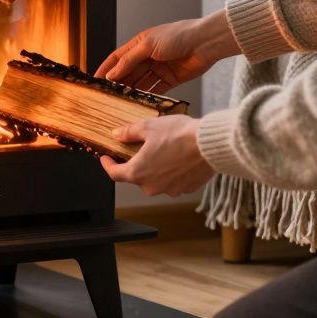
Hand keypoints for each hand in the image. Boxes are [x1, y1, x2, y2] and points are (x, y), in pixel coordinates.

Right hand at [94, 9, 240, 92]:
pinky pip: (156, 89)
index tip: (95, 81)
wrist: (205, 42)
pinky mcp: (171, 79)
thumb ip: (129, 61)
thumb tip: (112, 75)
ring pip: (141, 82)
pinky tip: (140, 102)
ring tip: (121, 101)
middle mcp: (148, 56)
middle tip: (107, 96)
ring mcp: (159, 68)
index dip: (106, 69)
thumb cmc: (178, 36)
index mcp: (139, 44)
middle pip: (128, 72)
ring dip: (132, 91)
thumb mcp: (148, 45)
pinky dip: (148, 96)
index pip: (117, 59)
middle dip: (118, 83)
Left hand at [100, 115, 215, 196]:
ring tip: (163, 151)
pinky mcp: (186, 189)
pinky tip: (178, 158)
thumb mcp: (148, 127)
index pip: (114, 174)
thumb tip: (117, 135)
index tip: (106, 158)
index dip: (108, 165)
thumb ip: (129, 133)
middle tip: (139, 149)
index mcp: (138, 173)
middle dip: (135, 163)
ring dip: (155, 169)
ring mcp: (170, 190)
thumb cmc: (179, 135)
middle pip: (136, 177)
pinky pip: (173, 182)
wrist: (210, 144)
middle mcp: (152, 187)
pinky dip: (172, 172)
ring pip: (156, 180)